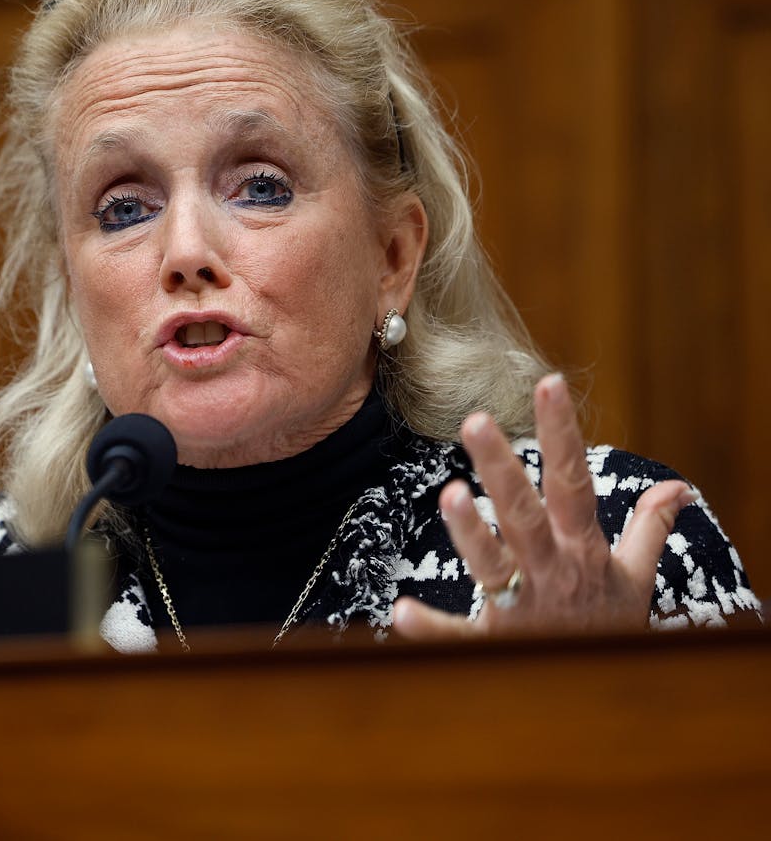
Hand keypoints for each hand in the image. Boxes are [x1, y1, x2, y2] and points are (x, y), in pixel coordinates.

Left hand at [392, 373, 692, 638]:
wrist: (600, 696)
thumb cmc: (607, 628)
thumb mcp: (635, 578)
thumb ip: (649, 528)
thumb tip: (679, 487)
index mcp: (580, 549)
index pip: (573, 481)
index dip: (562, 433)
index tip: (548, 384)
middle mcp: (551, 571)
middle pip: (524, 512)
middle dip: (501, 467)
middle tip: (474, 420)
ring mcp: (522, 608)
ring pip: (494, 564)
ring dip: (471, 532)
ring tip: (448, 495)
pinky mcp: (493, 645)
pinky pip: (459, 637)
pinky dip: (431, 628)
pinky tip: (402, 613)